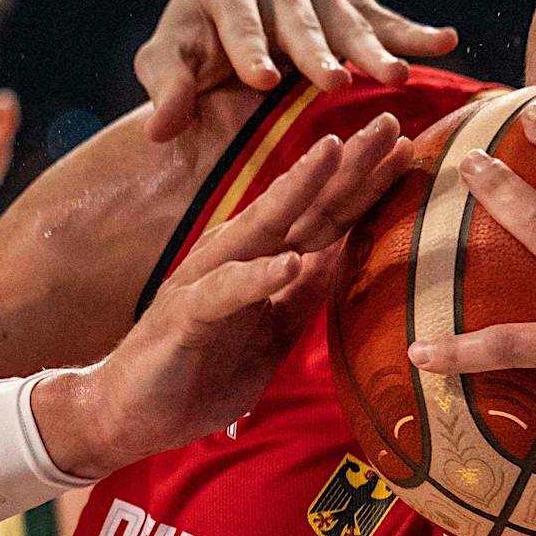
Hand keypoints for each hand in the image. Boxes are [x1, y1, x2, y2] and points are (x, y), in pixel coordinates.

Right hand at [34, 114, 409, 477]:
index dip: (363, 185)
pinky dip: (257, 277)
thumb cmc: (199, 372)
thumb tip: (344, 258)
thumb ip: (303, 296)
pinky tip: (290, 262)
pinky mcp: (185, 316)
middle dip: (344, 164)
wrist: (127, 413)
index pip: (322, 218)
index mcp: (260, 264)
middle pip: (300, 206)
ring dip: (298, 190)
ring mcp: (207, 282)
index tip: (408, 149)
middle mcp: (235, 258)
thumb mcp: (269, 334)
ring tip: (334, 153)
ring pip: (260, 227)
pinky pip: (224, 292)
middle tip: (389, 122)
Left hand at [135, 0, 456, 140]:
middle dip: (316, 51)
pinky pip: (382, 17)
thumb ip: (166, 91)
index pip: (239, 14)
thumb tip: (162, 130)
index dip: (248, 47)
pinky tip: (446, 43)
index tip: (262, 82)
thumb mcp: (167, 69)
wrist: (222, 43)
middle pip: (299, 14)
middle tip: (333, 84)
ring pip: (346, 16)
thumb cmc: (191, 57)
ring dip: (371, 49)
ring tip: (394, 78)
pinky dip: (411, 32)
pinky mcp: (349, 0)